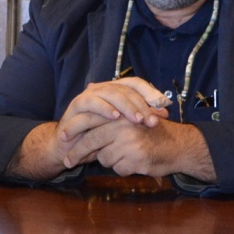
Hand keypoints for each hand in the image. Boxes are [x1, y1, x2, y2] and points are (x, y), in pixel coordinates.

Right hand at [5, 79, 169, 180]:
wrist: (69, 149)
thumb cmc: (98, 139)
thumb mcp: (121, 130)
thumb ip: (138, 121)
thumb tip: (164, 117)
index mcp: (115, 91)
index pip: (136, 84)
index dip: (151, 93)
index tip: (164, 109)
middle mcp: (102, 89)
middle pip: (125, 88)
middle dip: (142, 104)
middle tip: (153, 120)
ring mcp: (89, 95)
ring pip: (110, 92)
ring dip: (126, 106)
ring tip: (138, 119)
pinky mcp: (76, 105)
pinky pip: (91, 102)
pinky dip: (104, 108)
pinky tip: (115, 117)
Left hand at [65, 116, 215, 181]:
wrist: (179, 145)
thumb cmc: (153, 132)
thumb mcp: (132, 116)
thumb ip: (110, 112)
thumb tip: (88, 97)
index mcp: (121, 114)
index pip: (90, 121)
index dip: (74, 132)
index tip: (62, 140)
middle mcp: (123, 126)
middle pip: (91, 142)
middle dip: (77, 153)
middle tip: (67, 161)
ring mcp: (129, 143)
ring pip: (104, 158)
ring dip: (111, 160)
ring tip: (126, 154)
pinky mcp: (136, 159)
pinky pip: (118, 168)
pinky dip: (123, 168)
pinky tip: (135, 162)